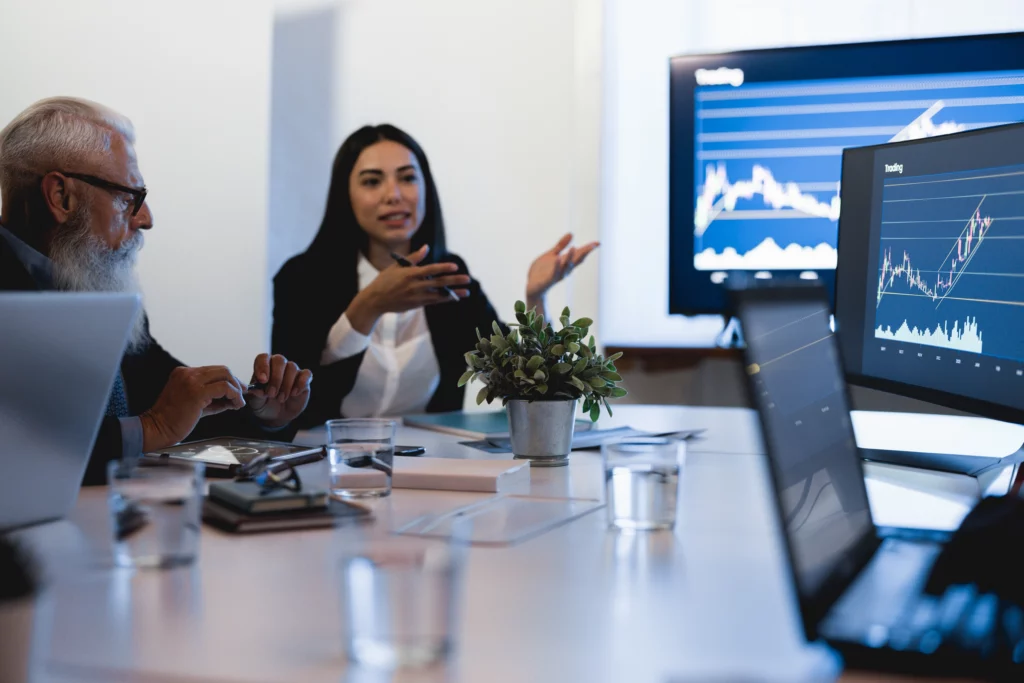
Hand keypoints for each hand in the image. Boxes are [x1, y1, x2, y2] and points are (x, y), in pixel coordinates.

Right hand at [140, 366, 246, 450]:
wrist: (157, 428)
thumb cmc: (173, 420)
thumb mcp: (196, 404)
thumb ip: (213, 399)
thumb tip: (233, 399)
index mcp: (184, 373)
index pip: (214, 370)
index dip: (229, 380)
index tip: (237, 390)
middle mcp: (187, 373)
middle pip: (222, 370)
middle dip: (236, 382)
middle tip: (242, 394)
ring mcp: (191, 380)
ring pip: (225, 375)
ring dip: (236, 389)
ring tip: (239, 402)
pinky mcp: (196, 392)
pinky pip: (224, 388)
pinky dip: (234, 395)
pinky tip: (236, 404)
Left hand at [246, 353, 312, 427]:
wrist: (278, 416)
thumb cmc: (264, 404)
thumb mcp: (256, 402)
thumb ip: (256, 394)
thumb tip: (256, 389)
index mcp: (264, 367)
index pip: (263, 358)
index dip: (263, 366)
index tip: (262, 380)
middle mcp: (279, 366)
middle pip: (279, 360)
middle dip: (276, 378)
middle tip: (272, 394)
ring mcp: (293, 371)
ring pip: (292, 367)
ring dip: (286, 385)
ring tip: (281, 399)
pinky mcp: (305, 379)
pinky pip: (306, 374)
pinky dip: (301, 383)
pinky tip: (294, 394)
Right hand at [347, 245, 471, 333]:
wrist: (375, 300)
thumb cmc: (385, 280)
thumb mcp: (397, 266)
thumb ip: (414, 258)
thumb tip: (426, 247)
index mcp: (410, 274)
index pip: (430, 270)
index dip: (443, 268)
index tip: (455, 266)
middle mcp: (415, 286)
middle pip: (439, 283)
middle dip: (454, 281)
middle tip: (467, 279)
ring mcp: (417, 296)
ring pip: (439, 295)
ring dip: (453, 294)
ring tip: (466, 292)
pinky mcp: (417, 304)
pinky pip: (434, 301)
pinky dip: (444, 299)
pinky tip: (454, 298)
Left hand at [526, 232, 598, 303]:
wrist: (532, 288)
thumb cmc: (542, 272)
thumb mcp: (551, 255)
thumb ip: (561, 245)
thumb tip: (571, 233)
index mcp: (565, 263)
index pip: (579, 255)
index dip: (588, 249)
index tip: (598, 243)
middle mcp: (564, 269)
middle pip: (576, 260)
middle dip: (584, 253)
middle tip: (593, 245)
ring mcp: (557, 275)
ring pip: (566, 266)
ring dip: (570, 258)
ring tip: (574, 247)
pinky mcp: (548, 280)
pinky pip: (553, 273)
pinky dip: (556, 266)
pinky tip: (558, 258)